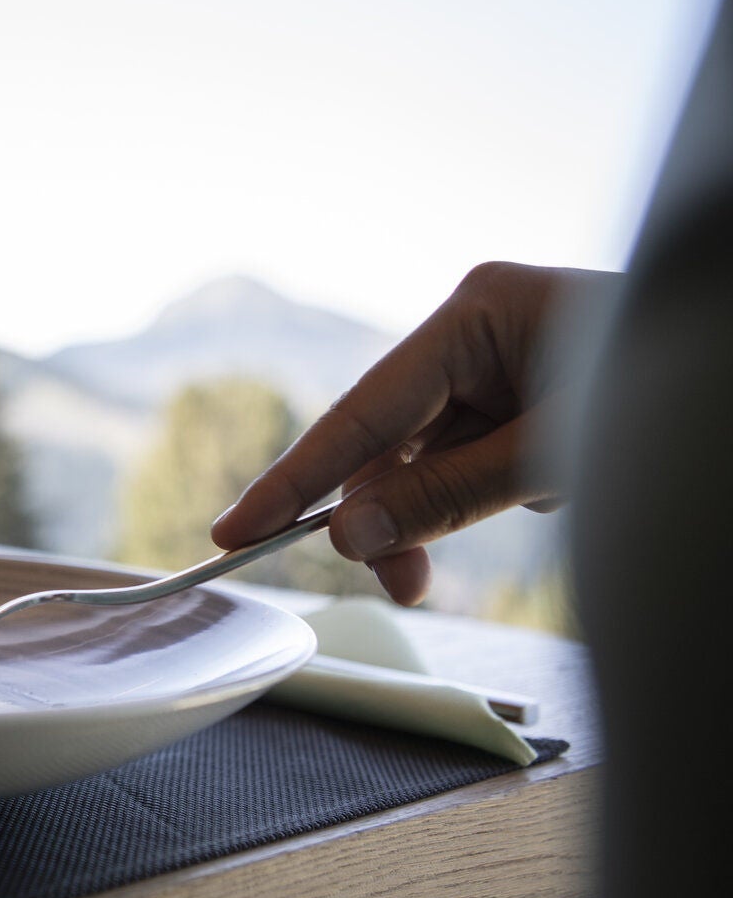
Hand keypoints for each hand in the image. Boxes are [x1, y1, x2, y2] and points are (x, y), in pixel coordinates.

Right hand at [210, 262, 611, 605]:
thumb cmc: (662, 398)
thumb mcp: (554, 457)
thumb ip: (446, 496)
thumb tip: (352, 534)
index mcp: (474, 312)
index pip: (361, 410)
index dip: (296, 478)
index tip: (235, 529)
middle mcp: (472, 329)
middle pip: (387, 438)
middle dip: (385, 515)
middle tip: (403, 585)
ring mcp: (495, 361)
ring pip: (423, 458)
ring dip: (433, 516)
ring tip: (453, 563)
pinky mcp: (517, 392)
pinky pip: (464, 458)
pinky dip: (475, 497)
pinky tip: (529, 498)